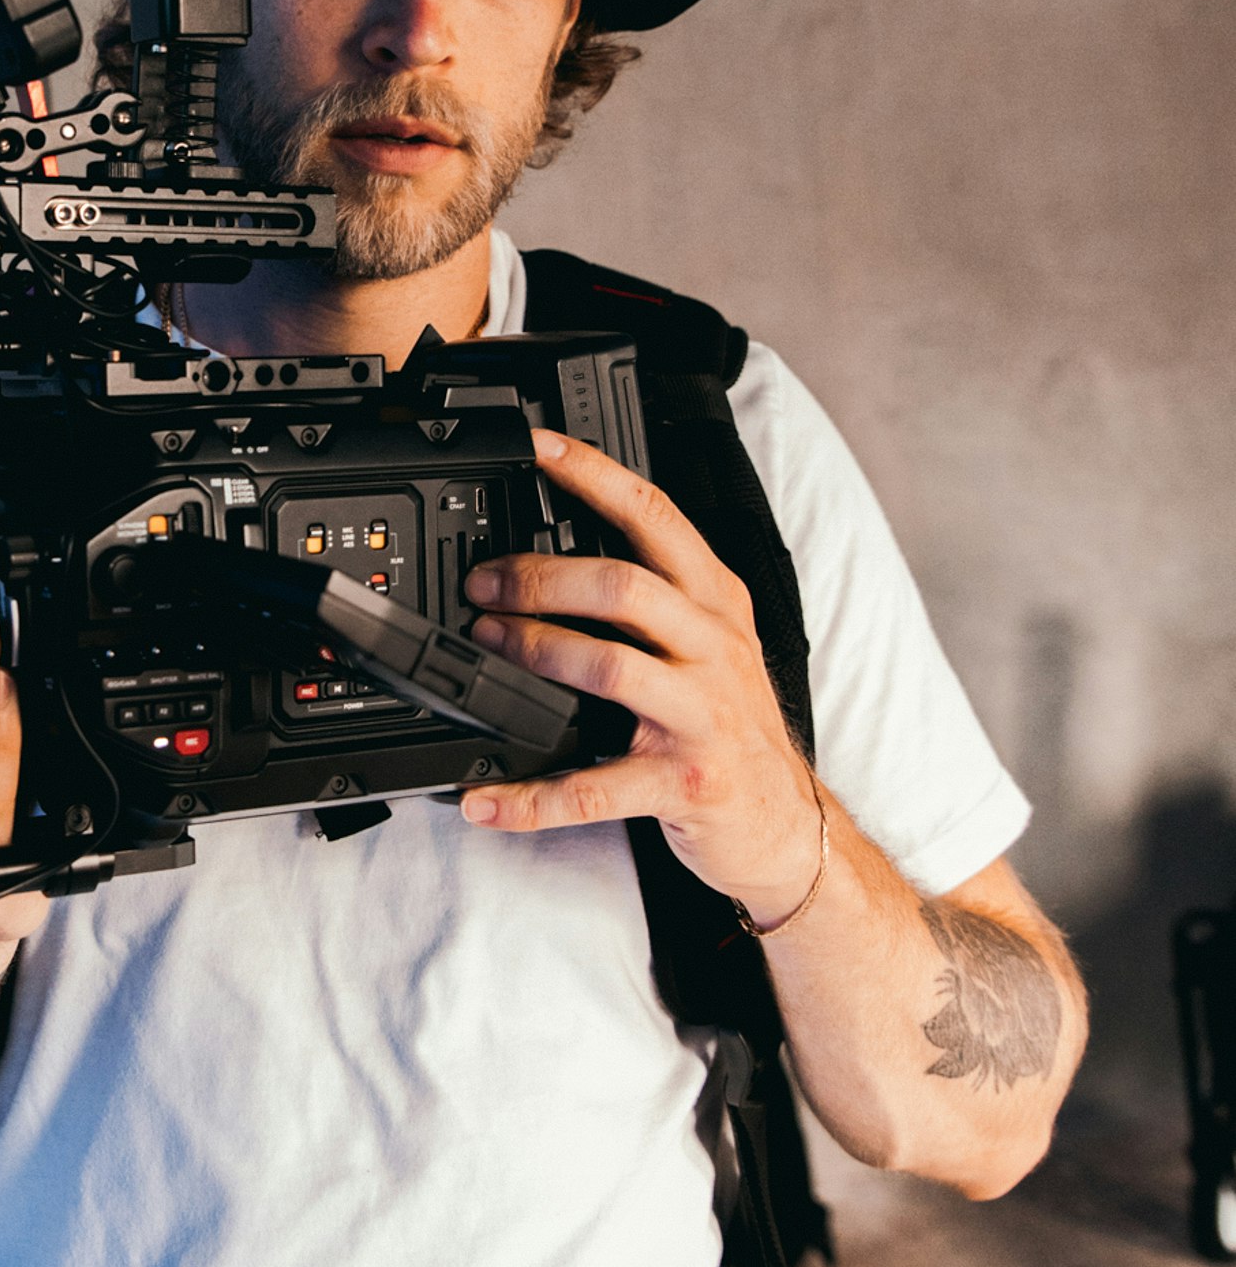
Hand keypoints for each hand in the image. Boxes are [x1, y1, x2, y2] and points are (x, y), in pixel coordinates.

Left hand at [460, 429, 825, 924]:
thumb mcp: (712, 640)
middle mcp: (715, 647)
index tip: (535, 446)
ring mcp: (702, 715)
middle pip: (623, 585)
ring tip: (483, 646)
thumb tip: (554, 554)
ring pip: (610, 666)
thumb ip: (656, 594)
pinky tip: (485, 798)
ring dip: (534, 650)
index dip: (593, 474)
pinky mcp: (685, 781)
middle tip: (482, 584)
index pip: (655, 516)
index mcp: (716, 601)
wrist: (784, 820)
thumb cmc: (729, 722)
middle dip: (540, 577)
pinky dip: (530, 795)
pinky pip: (593, 789)